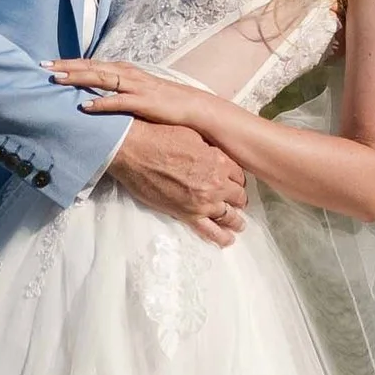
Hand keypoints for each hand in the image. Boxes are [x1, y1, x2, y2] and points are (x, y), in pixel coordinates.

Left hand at [50, 55, 221, 133]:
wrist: (192, 107)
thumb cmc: (163, 100)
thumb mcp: (136, 90)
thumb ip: (116, 89)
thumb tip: (93, 94)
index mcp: (124, 70)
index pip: (91, 64)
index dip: (69, 62)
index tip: (48, 63)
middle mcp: (127, 73)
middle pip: (91, 67)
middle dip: (66, 66)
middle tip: (43, 66)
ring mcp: (135, 86)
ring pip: (101, 79)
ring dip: (78, 78)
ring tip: (58, 79)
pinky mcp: (143, 102)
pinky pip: (118, 101)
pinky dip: (100, 103)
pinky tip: (85, 106)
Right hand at [106, 121, 248, 245]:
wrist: (135, 151)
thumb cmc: (160, 137)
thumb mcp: (193, 135)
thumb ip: (209, 150)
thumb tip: (214, 157)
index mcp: (219, 161)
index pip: (239, 175)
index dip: (237, 179)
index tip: (234, 182)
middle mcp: (216, 184)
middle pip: (238, 196)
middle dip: (238, 199)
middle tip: (236, 201)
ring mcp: (202, 202)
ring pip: (228, 216)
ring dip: (235, 220)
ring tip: (238, 224)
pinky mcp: (187, 215)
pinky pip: (209, 230)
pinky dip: (221, 237)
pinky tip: (228, 240)